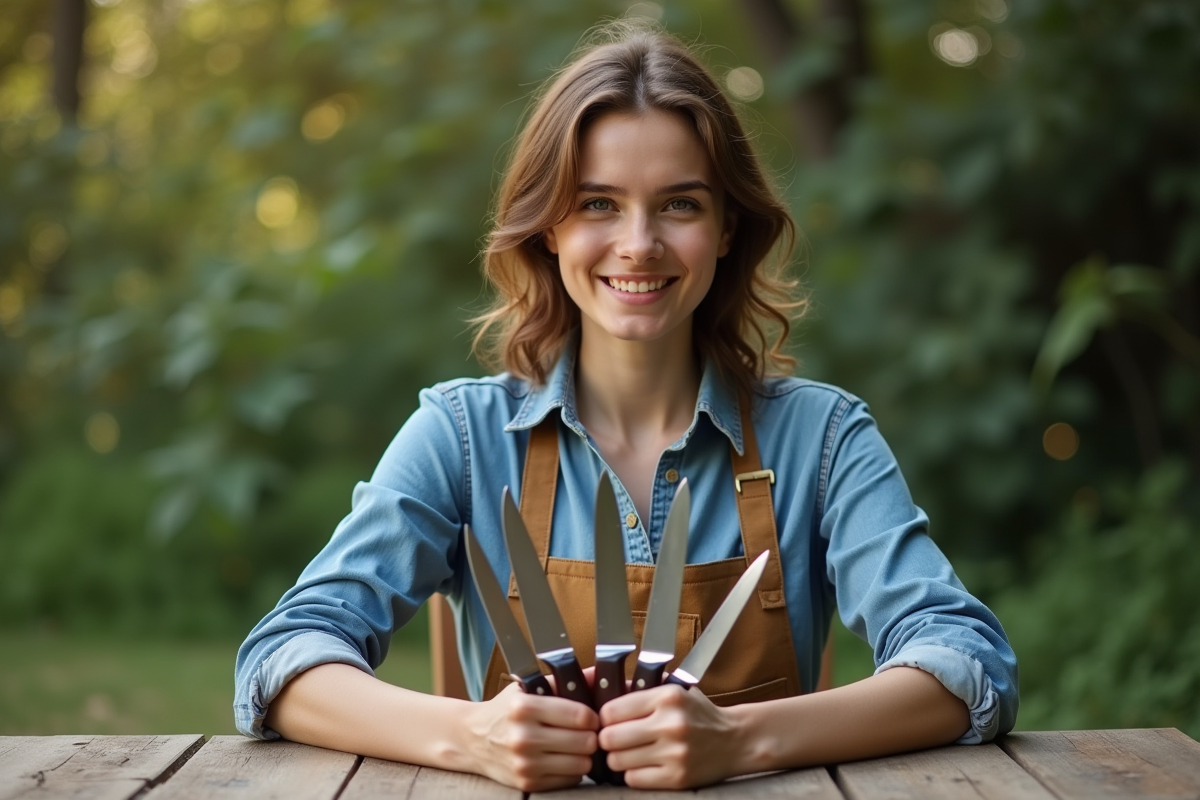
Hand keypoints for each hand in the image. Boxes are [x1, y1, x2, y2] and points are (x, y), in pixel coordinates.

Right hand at [465, 680, 598, 791]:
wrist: (473, 739)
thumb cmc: (506, 710)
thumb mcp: (529, 687)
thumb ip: (565, 680)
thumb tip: (600, 673)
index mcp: (525, 708)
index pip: (580, 716)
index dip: (593, 716)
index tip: (591, 717)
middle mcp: (523, 737)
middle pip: (585, 742)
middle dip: (591, 736)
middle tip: (586, 732)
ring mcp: (524, 763)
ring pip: (582, 764)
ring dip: (584, 755)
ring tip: (575, 746)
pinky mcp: (527, 783)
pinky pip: (570, 780)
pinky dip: (572, 770)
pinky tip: (562, 758)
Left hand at [598, 684, 744, 788]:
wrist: (736, 740)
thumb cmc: (699, 714)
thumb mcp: (674, 690)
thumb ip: (641, 688)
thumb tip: (601, 689)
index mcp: (667, 697)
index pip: (611, 710)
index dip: (604, 718)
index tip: (608, 721)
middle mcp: (671, 724)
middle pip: (609, 738)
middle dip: (607, 740)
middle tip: (613, 740)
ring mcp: (674, 753)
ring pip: (618, 761)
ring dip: (618, 759)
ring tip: (628, 753)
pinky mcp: (677, 778)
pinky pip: (633, 779)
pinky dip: (633, 774)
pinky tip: (643, 765)